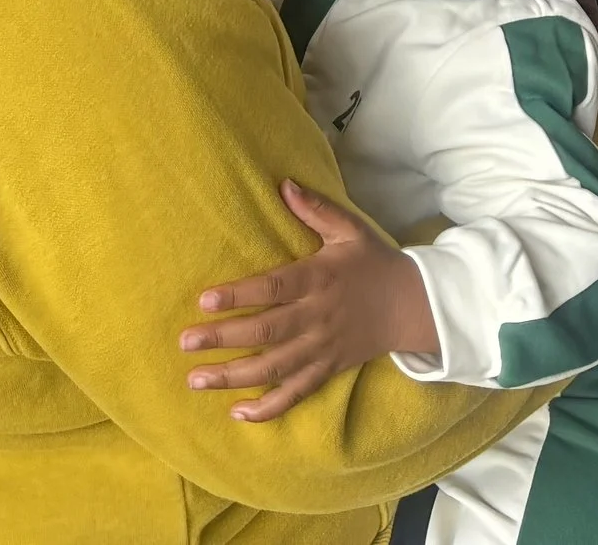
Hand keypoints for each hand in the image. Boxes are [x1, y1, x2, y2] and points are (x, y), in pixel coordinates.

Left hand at [181, 181, 438, 421]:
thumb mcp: (349, 229)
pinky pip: (295, 394)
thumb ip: (315, 209)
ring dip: (233, 377)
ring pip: (274, 368)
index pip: (274, 289)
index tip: (205, 300)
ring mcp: (322, 349)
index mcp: (320, 278)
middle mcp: (318, 317)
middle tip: (186, 342)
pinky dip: (268, 408)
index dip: (239, 296)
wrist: (411, 305)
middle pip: (266, 332)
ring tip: (196, 379)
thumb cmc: (373, 262)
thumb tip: (284, 183)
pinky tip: (237, 413)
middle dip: (223, 339)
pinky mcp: (327, 370)